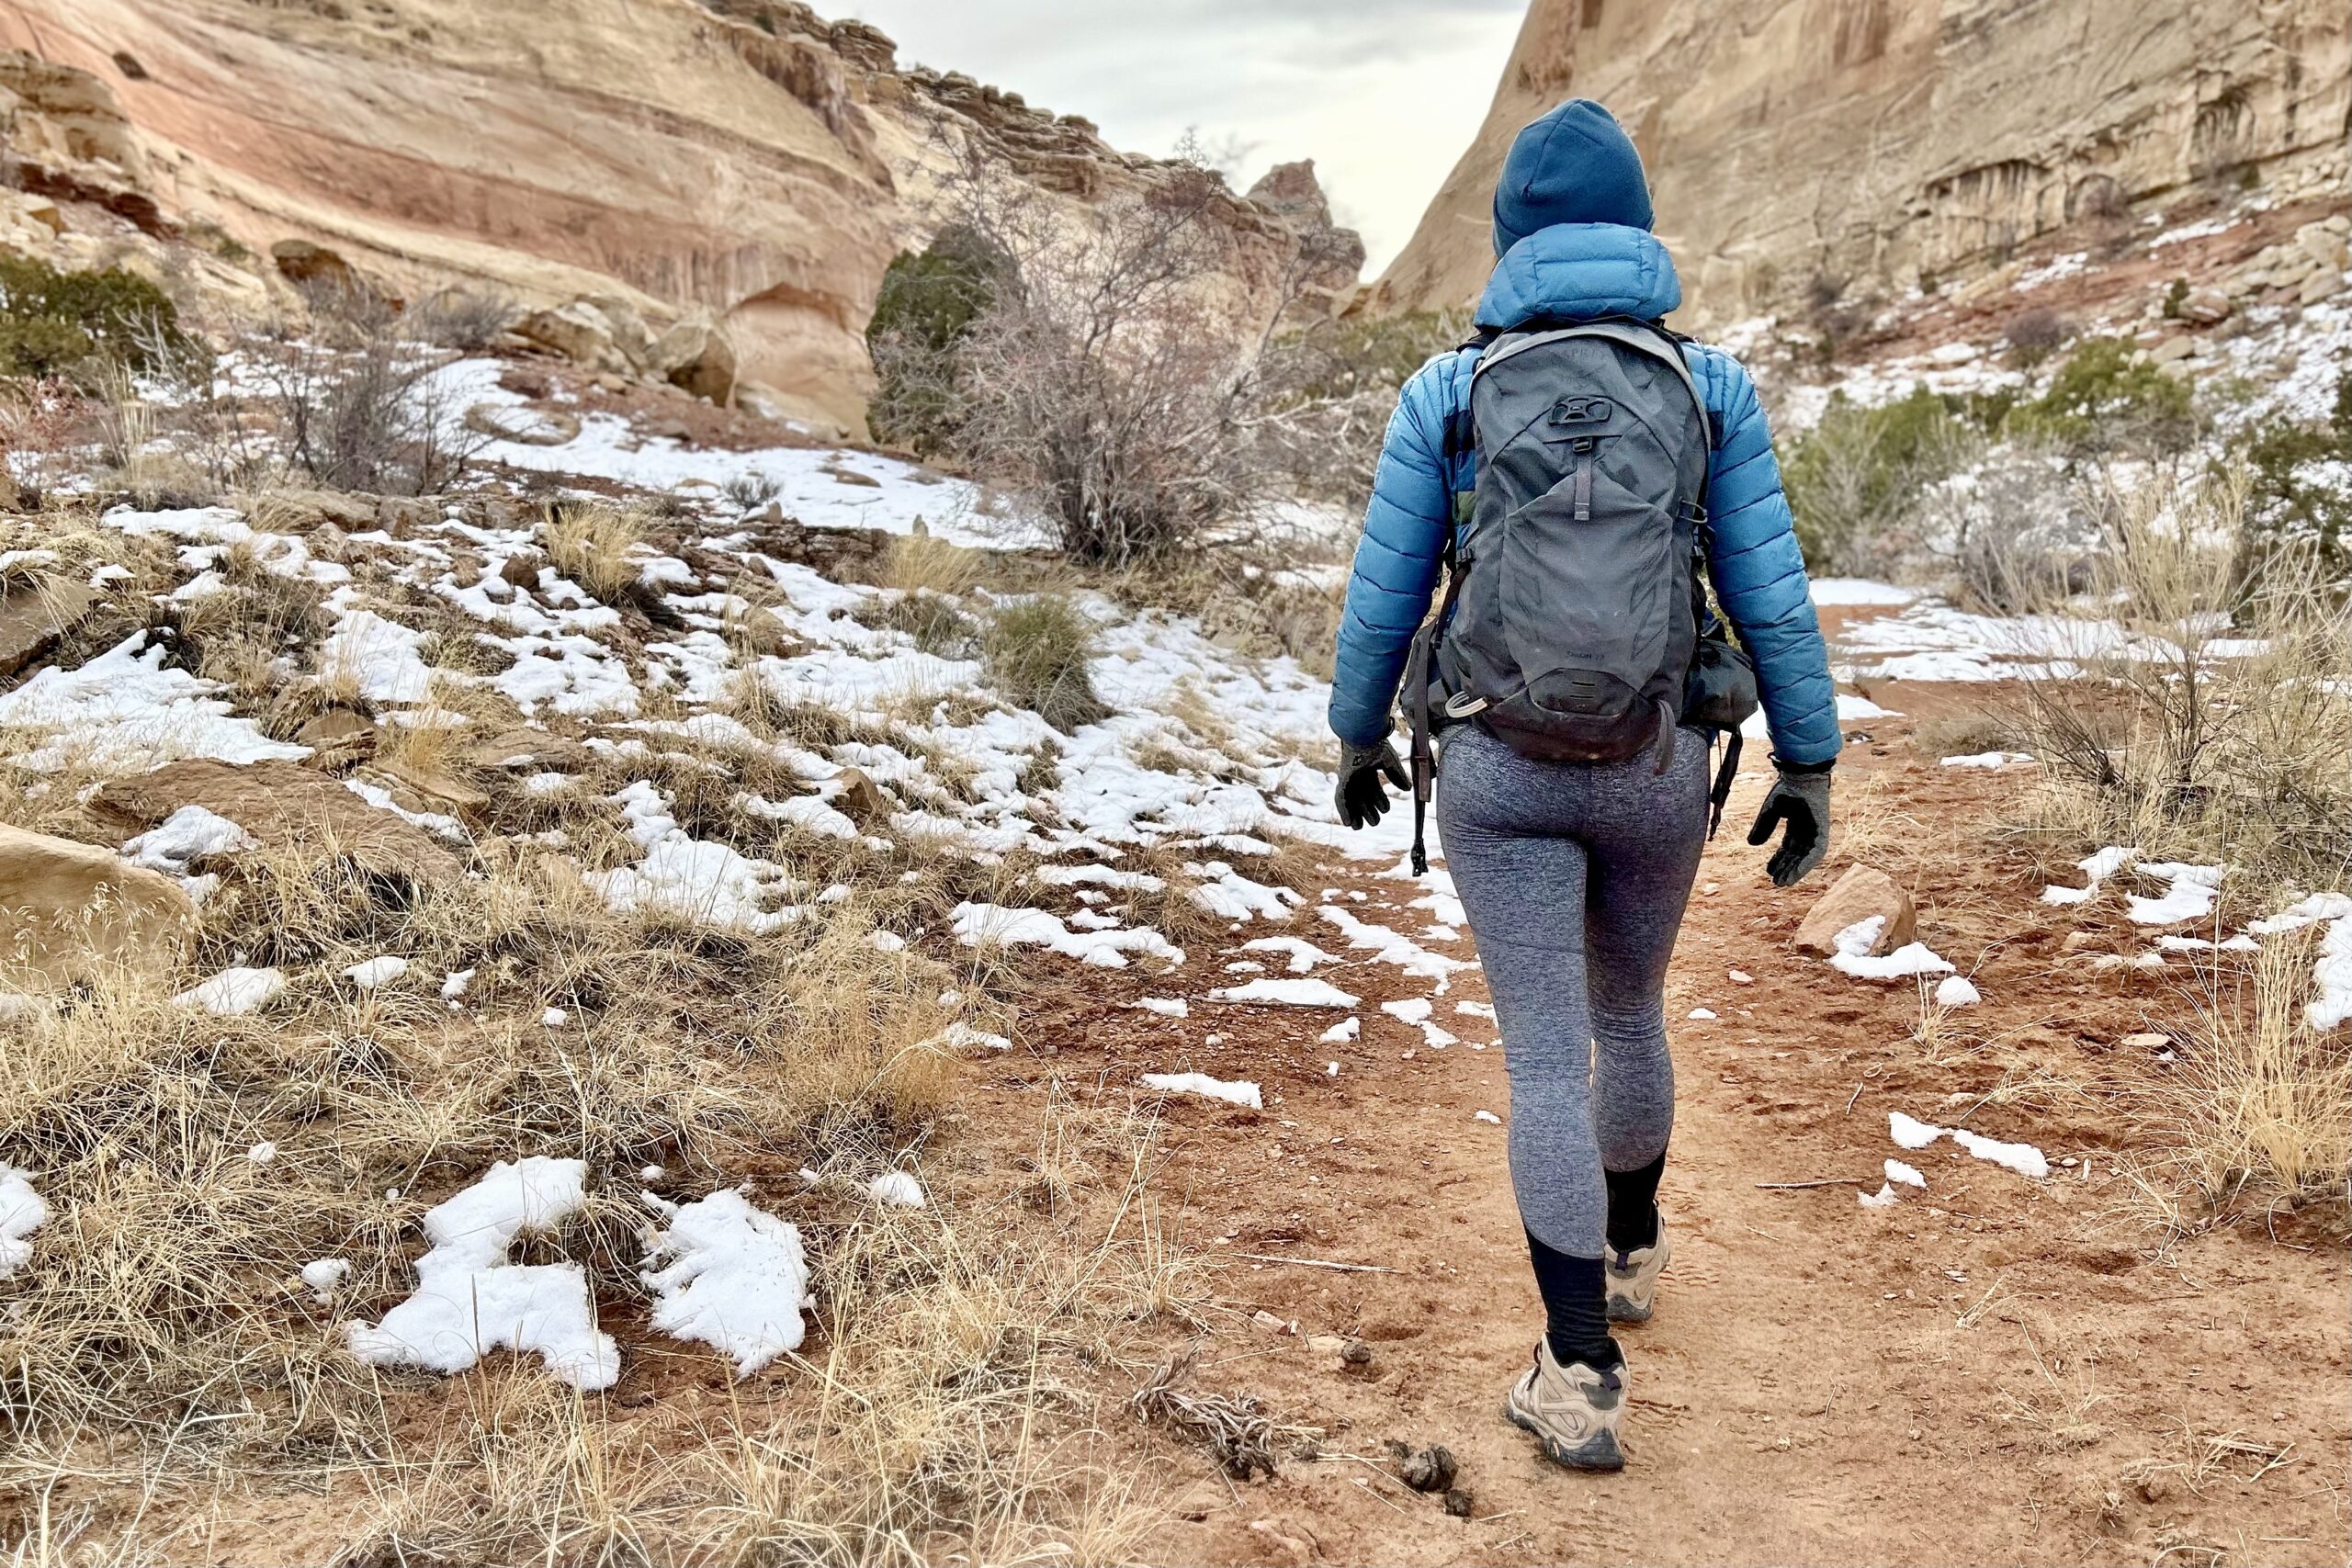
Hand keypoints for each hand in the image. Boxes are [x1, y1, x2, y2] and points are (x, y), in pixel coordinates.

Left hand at [1333, 738, 1408, 828]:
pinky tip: (1348, 822)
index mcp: (1368, 768)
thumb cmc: (1376, 743)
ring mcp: (1348, 776)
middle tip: (1375, 822)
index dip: (1380, 800)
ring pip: (1351, 800)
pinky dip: (1344, 811)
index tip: (1386, 809)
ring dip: (1355, 814)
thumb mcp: (1389, 761)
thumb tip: (1408, 789)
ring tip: (1358, 828)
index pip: (1373, 788)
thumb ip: (1397, 775)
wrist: (1364, 735)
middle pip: (1361, 796)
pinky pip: (1340, 798)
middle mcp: (1357, 773)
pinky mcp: (1342, 779)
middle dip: (1367, 811)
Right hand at [1746, 766, 1831, 886]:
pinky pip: (1816, 852)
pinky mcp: (1823, 830)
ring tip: (1785, 883)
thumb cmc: (1787, 786)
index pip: (1788, 847)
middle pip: (1797, 854)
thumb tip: (1752, 845)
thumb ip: (1762, 827)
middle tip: (1777, 883)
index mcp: (1796, 823)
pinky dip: (1806, 864)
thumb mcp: (1770, 810)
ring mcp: (1816, 830)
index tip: (1769, 872)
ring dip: (1796, 870)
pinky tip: (1797, 873)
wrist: (1801, 773)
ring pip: (1807, 857)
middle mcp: (1807, 829)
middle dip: (1787, 868)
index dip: (1778, 860)